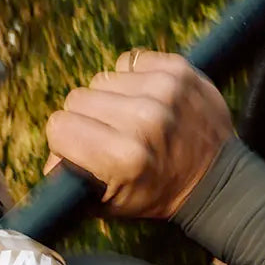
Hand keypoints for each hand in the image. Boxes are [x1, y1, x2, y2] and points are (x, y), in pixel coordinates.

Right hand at [45, 49, 234, 219]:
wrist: (216, 178)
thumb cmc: (157, 192)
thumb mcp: (110, 203)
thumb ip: (71, 181)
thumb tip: (49, 162)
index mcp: (123, 157)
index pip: (60, 126)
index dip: (66, 140)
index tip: (83, 148)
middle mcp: (143, 119)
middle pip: (77, 98)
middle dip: (87, 118)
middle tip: (111, 135)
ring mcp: (163, 90)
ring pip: (102, 79)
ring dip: (111, 98)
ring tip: (132, 118)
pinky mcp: (177, 69)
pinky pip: (129, 61)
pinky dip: (132, 78)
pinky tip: (147, 100)